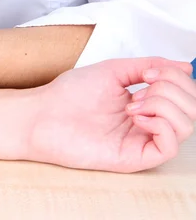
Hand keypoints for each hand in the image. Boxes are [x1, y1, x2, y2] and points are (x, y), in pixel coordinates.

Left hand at [28, 57, 194, 172]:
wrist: (42, 114)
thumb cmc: (69, 94)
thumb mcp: (113, 70)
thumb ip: (148, 65)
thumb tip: (184, 66)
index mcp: (144, 102)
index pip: (184, 93)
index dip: (176, 78)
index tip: (149, 72)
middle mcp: (147, 122)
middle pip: (191, 108)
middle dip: (174, 89)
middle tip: (144, 86)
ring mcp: (141, 140)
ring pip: (186, 126)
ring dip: (165, 104)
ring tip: (133, 102)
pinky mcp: (134, 157)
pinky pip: (170, 146)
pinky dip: (161, 124)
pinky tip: (135, 115)